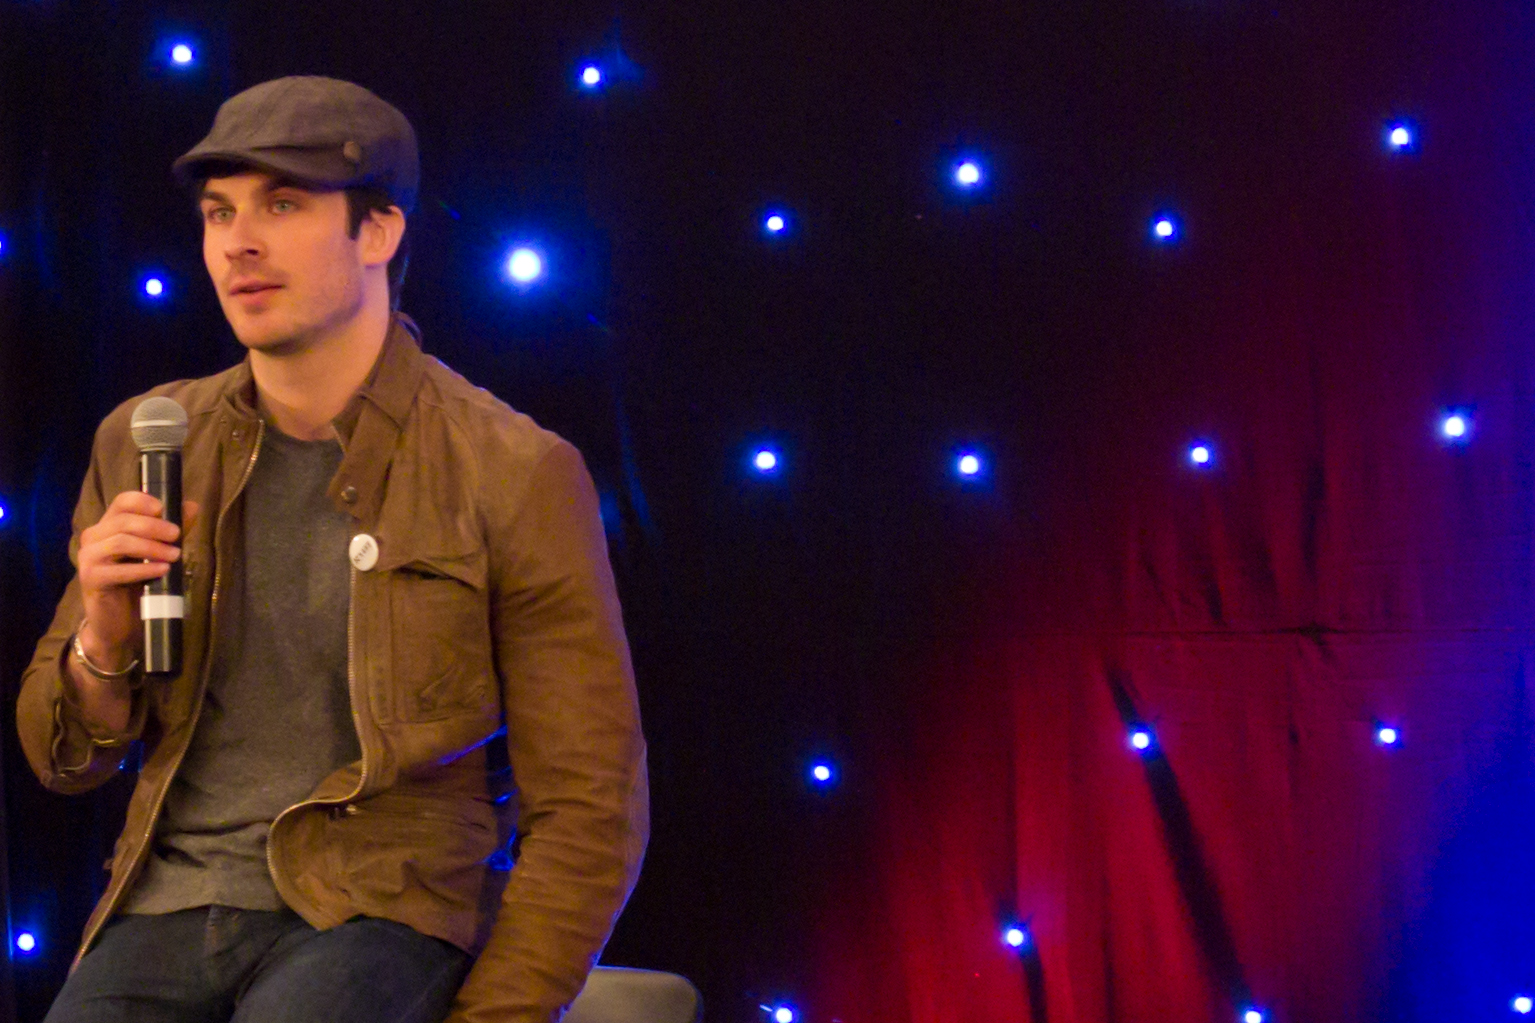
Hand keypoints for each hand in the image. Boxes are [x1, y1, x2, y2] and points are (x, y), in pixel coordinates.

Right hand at [76, 492, 200, 670]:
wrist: (118, 621)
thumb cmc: (138, 583)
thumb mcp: (158, 553)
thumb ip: (171, 531)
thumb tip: (192, 506)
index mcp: (109, 526)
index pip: (121, 501)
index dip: (143, 501)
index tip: (164, 509)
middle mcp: (94, 537)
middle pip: (124, 520)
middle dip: (154, 526)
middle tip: (177, 535)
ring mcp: (89, 557)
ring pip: (121, 542)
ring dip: (152, 547)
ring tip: (175, 555)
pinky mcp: (91, 578)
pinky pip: (118, 569)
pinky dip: (144, 569)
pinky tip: (163, 570)